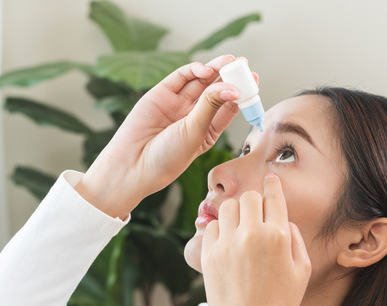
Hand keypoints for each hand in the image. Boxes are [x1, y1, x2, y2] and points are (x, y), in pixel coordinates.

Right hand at [76, 54, 240, 217]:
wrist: (133, 164)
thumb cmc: (167, 157)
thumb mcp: (195, 132)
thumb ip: (211, 107)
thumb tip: (231, 87)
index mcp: (208, 131)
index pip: (229, 107)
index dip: (242, 93)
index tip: (254, 80)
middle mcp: (195, 115)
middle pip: (217, 90)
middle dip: (231, 76)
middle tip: (243, 64)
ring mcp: (178, 103)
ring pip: (201, 81)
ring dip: (216, 69)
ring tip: (229, 61)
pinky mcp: (162, 93)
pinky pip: (181, 77)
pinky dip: (194, 70)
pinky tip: (206, 70)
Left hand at [201, 174, 311, 305]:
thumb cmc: (280, 305)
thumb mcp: (302, 271)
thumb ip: (295, 239)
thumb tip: (282, 220)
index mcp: (277, 236)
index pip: (273, 197)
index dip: (272, 185)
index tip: (270, 179)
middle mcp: (251, 234)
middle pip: (249, 198)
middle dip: (254, 203)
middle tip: (255, 214)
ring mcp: (227, 244)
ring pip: (228, 208)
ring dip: (236, 214)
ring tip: (240, 229)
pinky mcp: (209, 255)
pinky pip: (211, 227)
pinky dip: (219, 230)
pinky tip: (227, 243)